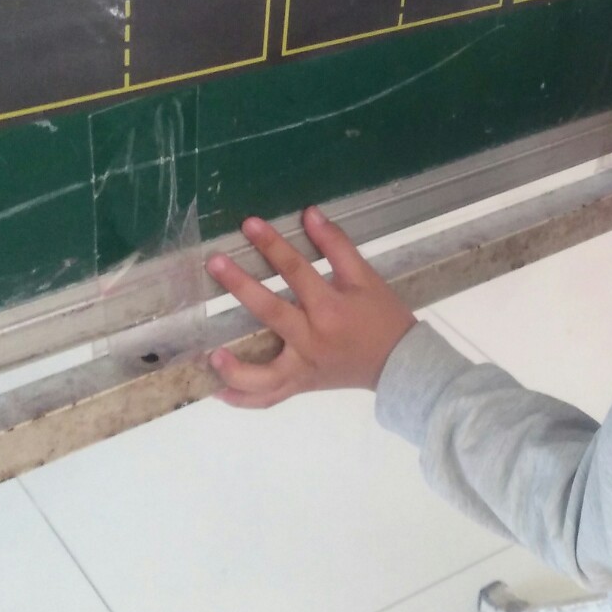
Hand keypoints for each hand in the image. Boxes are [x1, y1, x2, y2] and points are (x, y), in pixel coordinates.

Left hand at [206, 208, 416, 407]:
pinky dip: (243, 399)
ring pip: (263, 376)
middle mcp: (313, 340)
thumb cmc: (383, 317)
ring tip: (210, 354)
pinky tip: (220, 393)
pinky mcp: (301, 385)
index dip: (272, 244)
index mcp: (330, 309)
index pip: (296, 270)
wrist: (401, 362)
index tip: (249, 224)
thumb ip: (337, 245)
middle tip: (214, 263)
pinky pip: (268, 398)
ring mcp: (304, 368)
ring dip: (234, 368)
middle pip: (270, 312)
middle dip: (240, 286)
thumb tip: (310, 213)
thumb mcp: (366, 277)